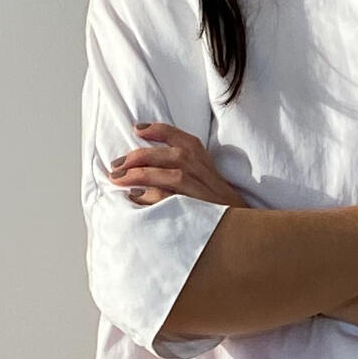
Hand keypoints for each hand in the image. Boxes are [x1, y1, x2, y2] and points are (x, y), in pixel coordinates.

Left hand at [108, 122, 251, 208]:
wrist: (241, 229)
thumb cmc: (216, 205)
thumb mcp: (204, 179)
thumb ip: (181, 168)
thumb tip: (143, 166)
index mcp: (203, 161)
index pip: (181, 138)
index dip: (158, 130)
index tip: (136, 129)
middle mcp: (203, 172)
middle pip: (170, 155)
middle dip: (139, 157)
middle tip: (115, 164)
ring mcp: (202, 191)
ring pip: (169, 175)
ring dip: (140, 175)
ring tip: (117, 179)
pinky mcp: (198, 211)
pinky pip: (171, 200)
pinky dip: (151, 197)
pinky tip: (134, 197)